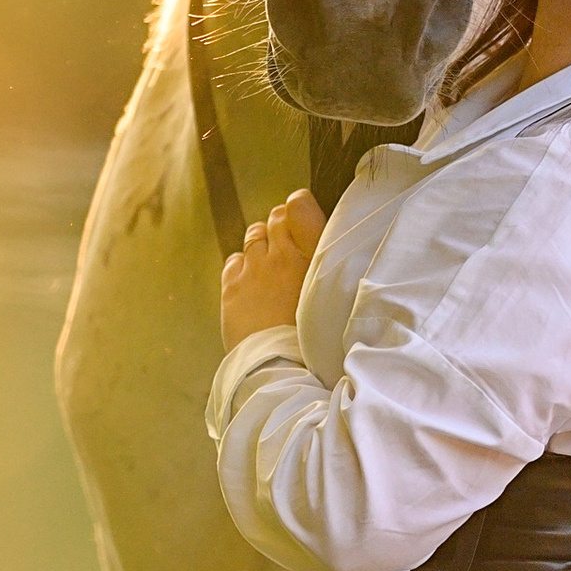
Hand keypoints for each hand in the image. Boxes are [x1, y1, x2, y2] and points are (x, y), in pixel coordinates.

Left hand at [219, 188, 324, 347]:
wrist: (282, 366)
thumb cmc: (318, 337)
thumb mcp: (338, 299)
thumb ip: (333, 266)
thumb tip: (332, 251)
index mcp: (316, 254)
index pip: (300, 204)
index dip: (300, 207)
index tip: (302, 217)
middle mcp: (283, 254)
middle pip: (276, 217)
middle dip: (281, 225)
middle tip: (290, 247)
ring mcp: (255, 268)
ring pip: (254, 235)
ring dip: (262, 243)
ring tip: (271, 266)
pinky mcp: (233, 285)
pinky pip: (235, 259)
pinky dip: (242, 265)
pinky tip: (252, 283)